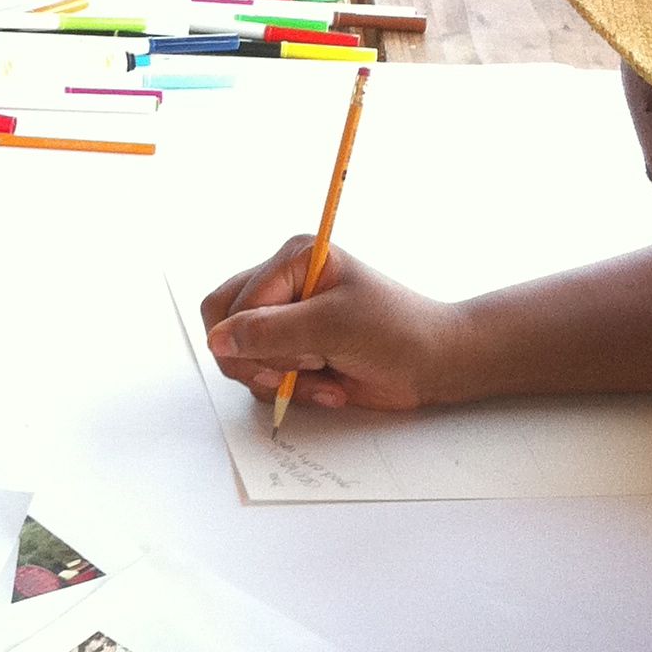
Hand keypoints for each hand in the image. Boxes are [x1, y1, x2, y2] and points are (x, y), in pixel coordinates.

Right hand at [202, 237, 469, 412]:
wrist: (434, 365)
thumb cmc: (396, 332)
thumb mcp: (332, 327)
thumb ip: (270, 333)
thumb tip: (216, 342)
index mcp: (294, 260)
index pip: (233, 302)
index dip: (251, 337)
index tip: (295, 353)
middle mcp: (283, 286)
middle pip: (224, 327)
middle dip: (258, 360)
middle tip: (296, 371)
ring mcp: (286, 322)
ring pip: (241, 358)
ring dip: (281, 379)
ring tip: (324, 376)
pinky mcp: (292, 354)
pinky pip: (263, 379)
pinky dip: (293, 391)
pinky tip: (330, 386)